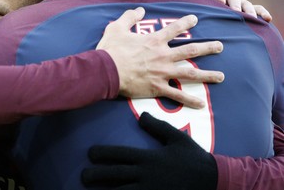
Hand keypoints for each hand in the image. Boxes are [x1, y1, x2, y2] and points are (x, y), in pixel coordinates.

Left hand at [81, 112, 217, 189]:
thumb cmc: (194, 159)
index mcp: (148, 158)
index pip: (120, 155)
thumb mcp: (177, 139)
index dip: (103, 154)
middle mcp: (146, 175)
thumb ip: (158, 127)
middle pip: (115, 175)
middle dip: (96, 175)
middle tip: (83, 175)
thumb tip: (142, 116)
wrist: (213, 181)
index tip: (90, 153)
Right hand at [97, 7, 223, 108]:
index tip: (195, 19)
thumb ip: (129, 17)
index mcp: (154, 41)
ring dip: (207, 75)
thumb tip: (140, 10)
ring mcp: (162, 73)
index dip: (186, 22)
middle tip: (220, 46)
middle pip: (190, 50)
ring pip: (190, 73)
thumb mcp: (116, 27)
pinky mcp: (158, 88)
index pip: (174, 29)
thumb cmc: (111, 50)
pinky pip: (177, 95)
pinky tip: (201, 103)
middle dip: (208, 48)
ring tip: (221, 76)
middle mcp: (163, 56)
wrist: (106, 71)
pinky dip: (190, 100)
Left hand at [202, 0, 271, 21]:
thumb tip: (184, 14)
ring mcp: (237, 4)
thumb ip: (195, 11)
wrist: (207, 27)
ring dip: (248, 9)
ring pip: (244, 3)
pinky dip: (262, 13)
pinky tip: (267, 19)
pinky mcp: (247, 11)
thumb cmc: (199, 20)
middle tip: (235, 11)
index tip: (219, 1)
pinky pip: (257, 9)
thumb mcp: (196, 14)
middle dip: (234, 3)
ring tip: (250, 17)